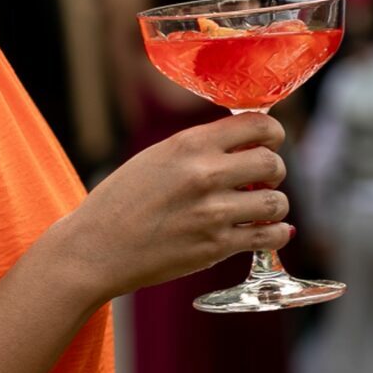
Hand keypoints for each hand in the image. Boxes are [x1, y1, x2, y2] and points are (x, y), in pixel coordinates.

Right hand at [51, 113, 291, 300]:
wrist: (94, 248)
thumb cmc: (121, 203)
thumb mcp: (156, 158)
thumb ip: (199, 149)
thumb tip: (247, 146)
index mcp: (188, 144)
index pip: (258, 125)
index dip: (271, 135)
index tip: (267, 145)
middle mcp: (204, 174)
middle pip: (273, 162)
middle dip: (274, 172)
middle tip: (259, 182)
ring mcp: (212, 212)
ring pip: (278, 202)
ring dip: (273, 206)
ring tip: (256, 210)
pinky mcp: (216, 247)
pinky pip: (270, 236)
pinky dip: (275, 235)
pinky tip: (262, 233)